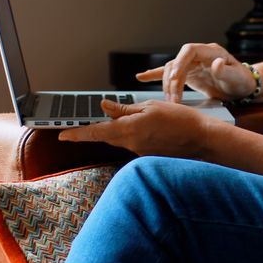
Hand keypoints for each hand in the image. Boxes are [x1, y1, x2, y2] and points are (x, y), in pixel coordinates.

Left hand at [57, 99, 214, 157]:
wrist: (201, 139)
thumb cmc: (179, 119)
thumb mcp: (150, 107)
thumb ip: (125, 110)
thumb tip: (105, 107)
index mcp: (129, 129)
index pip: (96, 132)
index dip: (77, 134)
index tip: (61, 135)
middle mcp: (131, 144)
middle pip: (108, 136)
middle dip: (101, 129)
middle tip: (102, 121)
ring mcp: (139, 152)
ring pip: (122, 139)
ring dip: (124, 130)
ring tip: (145, 120)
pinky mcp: (147, 156)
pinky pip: (135, 144)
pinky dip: (137, 135)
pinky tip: (153, 129)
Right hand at [135, 43, 256, 102]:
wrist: (242, 87)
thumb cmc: (241, 80)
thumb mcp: (236, 77)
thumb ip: (225, 70)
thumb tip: (215, 64)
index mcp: (210, 52)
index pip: (189, 51)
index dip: (180, 62)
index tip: (175, 77)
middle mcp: (198, 55)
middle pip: (177, 63)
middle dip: (172, 82)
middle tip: (173, 100)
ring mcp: (192, 64)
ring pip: (172, 71)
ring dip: (168, 86)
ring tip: (169, 102)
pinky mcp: (188, 73)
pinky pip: (170, 73)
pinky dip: (155, 75)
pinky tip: (142, 77)